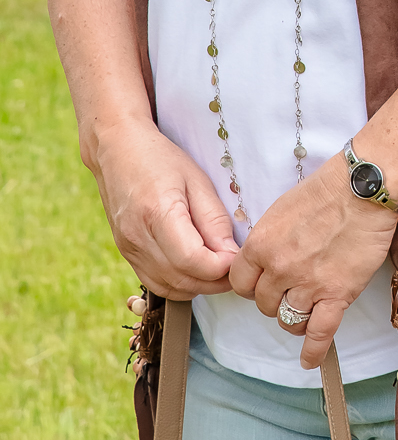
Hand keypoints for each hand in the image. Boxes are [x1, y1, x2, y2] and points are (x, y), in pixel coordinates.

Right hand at [89, 116, 238, 299]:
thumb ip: (215, 220)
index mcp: (157, 213)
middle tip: (235, 267)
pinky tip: (196, 271)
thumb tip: (231, 255)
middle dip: (215, 281)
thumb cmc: (160, 159)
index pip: (192, 260)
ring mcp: (128, 249)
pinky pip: (156, 284)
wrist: (117, 152)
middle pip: (182, 279)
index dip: (221, 267)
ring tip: (219, 269)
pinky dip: (180, 285)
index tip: (238, 257)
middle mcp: (137, 237)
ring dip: (199, 286)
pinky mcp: (126, 254)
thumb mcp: (197, 180)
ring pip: (169, 288)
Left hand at [229, 153, 395, 369]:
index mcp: (261, 245)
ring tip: (305, 312)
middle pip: (264, 304)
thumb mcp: (282, 209)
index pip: (240, 283)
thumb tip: (264, 259)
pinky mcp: (337, 294)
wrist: (363, 189)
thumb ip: (268, 239)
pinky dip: (313, 351)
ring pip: (288, 320)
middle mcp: (279, 269)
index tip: (261, 285)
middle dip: (274, 300)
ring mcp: (308, 284)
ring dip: (294, 319)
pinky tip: (309, 360)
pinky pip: (319, 333)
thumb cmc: (326, 190)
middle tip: (290, 291)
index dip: (251, 286)